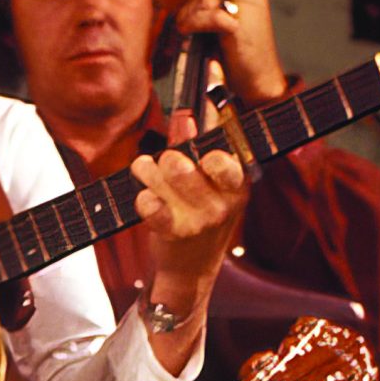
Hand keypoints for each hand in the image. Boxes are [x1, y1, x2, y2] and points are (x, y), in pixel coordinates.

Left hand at [131, 111, 246, 304]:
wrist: (191, 269)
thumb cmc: (199, 215)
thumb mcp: (209, 182)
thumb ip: (196, 144)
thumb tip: (189, 111)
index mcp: (237, 183)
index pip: (225, 156)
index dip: (205, 144)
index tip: (192, 135)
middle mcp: (223, 201)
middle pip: (187, 161)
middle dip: (169, 156)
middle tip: (165, 161)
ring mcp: (201, 219)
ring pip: (169, 175)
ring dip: (149, 170)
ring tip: (144, 170)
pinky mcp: (175, 233)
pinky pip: (152, 205)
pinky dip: (143, 197)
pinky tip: (144, 197)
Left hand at [174, 0, 287, 105]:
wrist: (260, 80)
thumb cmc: (241, 53)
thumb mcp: (230, 19)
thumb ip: (215, 2)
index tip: (191, 0)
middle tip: (187, 13)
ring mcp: (250, 9)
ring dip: (194, 6)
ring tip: (187, 24)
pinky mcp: (242, 28)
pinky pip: (212, 13)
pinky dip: (194, 22)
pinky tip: (187, 31)